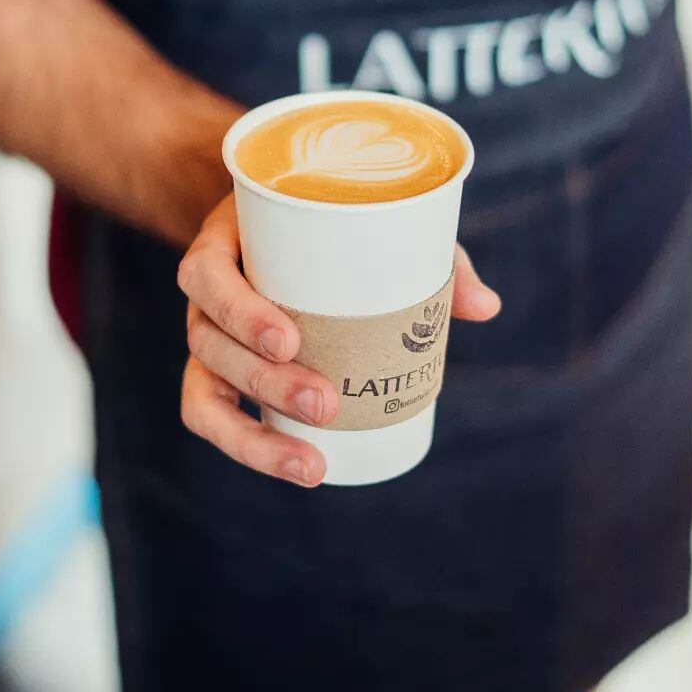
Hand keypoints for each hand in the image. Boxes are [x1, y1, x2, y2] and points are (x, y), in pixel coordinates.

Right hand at [177, 195, 501, 486]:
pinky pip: (211, 417)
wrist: (283, 227)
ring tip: (313, 461)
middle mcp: (205, 293)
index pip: (204, 273)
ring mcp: (208, 337)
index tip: (292, 339)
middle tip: (326, 402)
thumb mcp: (377, 224)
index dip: (239, 310)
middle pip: (210, 342)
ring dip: (255, 433)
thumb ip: (428, 256)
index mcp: (226, 241)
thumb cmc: (334, 225)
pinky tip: (298, 466)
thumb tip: (487, 308)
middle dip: (266, 382)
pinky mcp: (218, 374)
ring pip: (207, 390)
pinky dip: (248, 446)